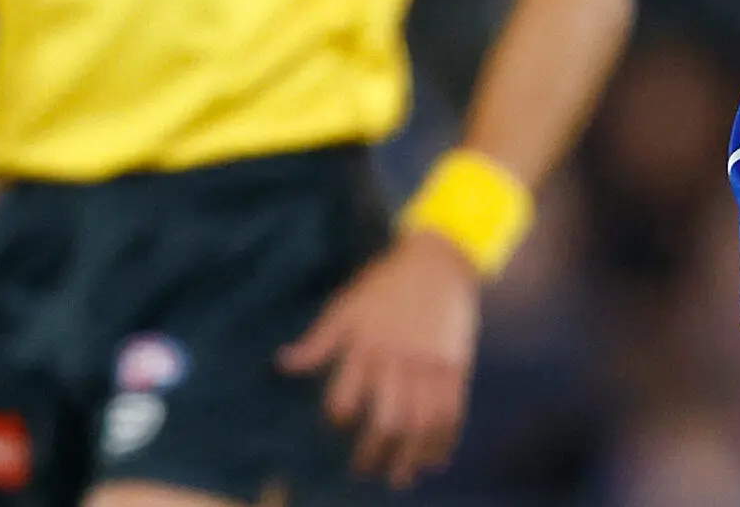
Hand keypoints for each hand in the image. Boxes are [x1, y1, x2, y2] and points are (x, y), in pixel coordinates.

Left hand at [279, 229, 479, 487]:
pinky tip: (434, 459)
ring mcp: (431, 366)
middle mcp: (399, 361)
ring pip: (422, 425)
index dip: (339, 416)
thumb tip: (282, 364)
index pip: (345, 398)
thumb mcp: (346, 305)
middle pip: (386, 421)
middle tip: (364, 469)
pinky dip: (444, 440)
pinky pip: (453, 412)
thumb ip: (318, 340)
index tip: (338, 424)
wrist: (441, 261)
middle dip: (373, 452)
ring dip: (410, 457)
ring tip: (399, 477)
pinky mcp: (457, 367)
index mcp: (367, 346)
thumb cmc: (386, 283)